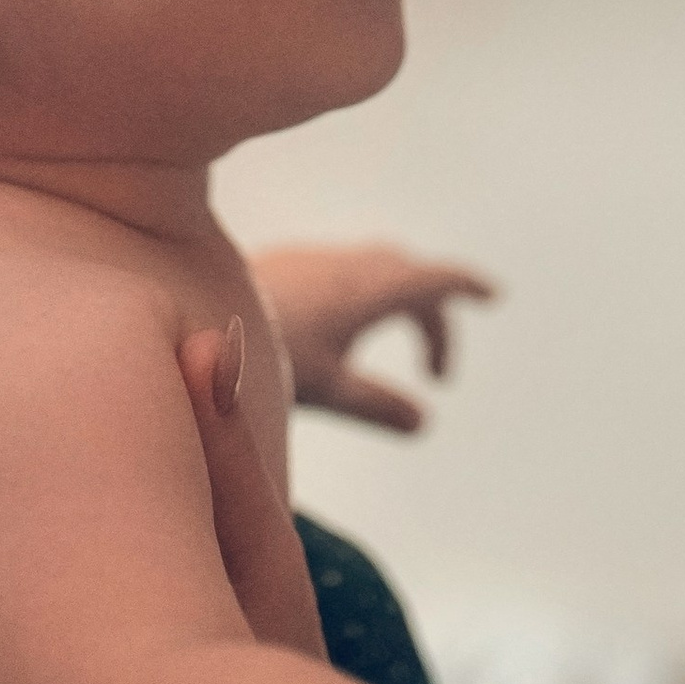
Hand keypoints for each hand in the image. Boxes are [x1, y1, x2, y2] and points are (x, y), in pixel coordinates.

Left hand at [252, 241, 496, 431]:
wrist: (190, 315)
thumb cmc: (262, 351)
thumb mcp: (328, 387)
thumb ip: (375, 406)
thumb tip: (421, 423)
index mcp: (368, 289)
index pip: (432, 278)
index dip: (465, 286)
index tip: (493, 296)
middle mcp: (345, 266)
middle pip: (407, 276)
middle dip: (432, 315)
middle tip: (438, 371)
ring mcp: (314, 261)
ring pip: (372, 269)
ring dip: (396, 303)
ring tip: (392, 353)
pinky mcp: (286, 266)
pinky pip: (343, 272)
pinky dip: (362, 296)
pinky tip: (336, 334)